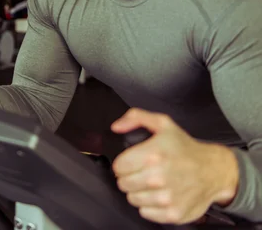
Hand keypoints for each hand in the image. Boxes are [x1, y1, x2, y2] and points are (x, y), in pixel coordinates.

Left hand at [111, 108, 238, 224]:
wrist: (214, 170)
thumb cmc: (186, 148)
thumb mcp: (163, 124)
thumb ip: (135, 118)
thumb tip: (116, 127)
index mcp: (153, 155)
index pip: (118, 167)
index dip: (123, 163)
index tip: (133, 162)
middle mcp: (158, 178)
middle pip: (123, 184)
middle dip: (130, 177)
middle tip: (143, 172)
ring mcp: (166, 198)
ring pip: (132, 199)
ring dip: (139, 192)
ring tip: (152, 183)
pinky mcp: (173, 214)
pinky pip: (145, 212)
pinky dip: (150, 205)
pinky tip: (160, 194)